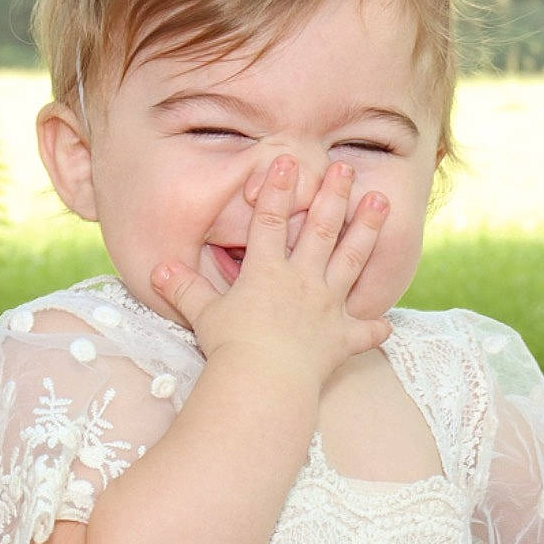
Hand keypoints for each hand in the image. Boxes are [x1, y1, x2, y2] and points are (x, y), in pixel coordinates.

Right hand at [150, 156, 392, 384]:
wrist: (265, 382)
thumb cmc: (231, 347)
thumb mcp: (202, 314)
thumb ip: (185, 288)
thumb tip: (157, 268)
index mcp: (267, 272)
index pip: (270, 221)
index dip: (276, 191)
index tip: (286, 162)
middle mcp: (303, 281)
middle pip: (321, 230)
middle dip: (334, 195)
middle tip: (346, 168)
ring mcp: (327, 307)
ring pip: (352, 260)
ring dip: (368, 230)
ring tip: (382, 200)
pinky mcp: (341, 339)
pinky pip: (363, 333)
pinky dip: (375, 329)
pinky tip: (386, 324)